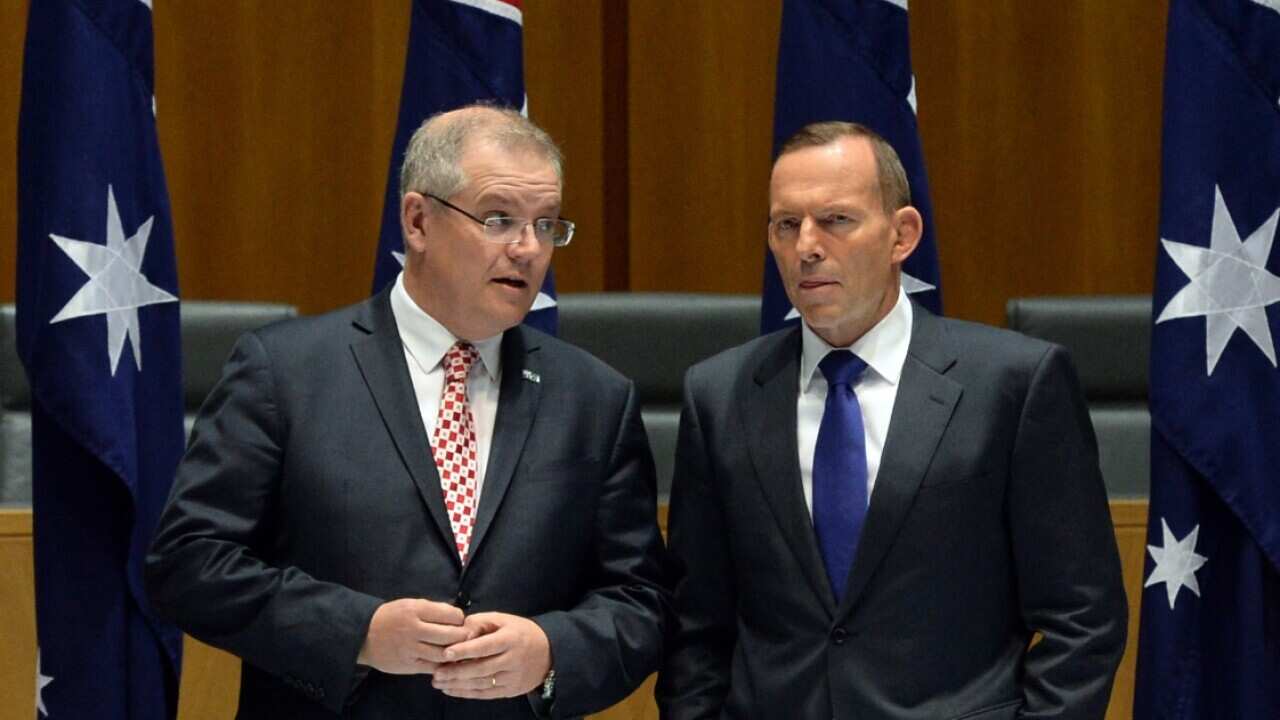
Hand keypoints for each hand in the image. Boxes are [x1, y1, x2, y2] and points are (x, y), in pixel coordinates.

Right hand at [357, 598, 473, 674]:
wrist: (363, 634)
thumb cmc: (392, 617)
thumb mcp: (410, 604)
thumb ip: (433, 610)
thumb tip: (459, 618)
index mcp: (416, 610)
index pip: (451, 615)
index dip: (460, 619)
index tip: (460, 622)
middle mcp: (414, 629)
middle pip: (450, 636)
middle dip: (463, 637)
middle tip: (468, 638)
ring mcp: (410, 649)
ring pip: (443, 654)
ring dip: (455, 653)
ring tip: (459, 650)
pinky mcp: (407, 665)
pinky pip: (432, 667)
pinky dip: (443, 665)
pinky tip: (446, 662)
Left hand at [431, 612, 551, 698]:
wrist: (549, 651)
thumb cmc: (519, 632)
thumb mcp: (504, 619)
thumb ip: (480, 622)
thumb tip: (460, 631)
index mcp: (510, 639)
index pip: (485, 646)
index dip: (465, 650)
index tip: (446, 653)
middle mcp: (512, 659)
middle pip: (481, 668)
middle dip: (456, 672)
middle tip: (436, 673)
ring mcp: (513, 677)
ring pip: (482, 683)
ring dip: (458, 684)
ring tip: (438, 682)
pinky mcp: (511, 690)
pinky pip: (486, 694)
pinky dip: (467, 693)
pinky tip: (451, 690)